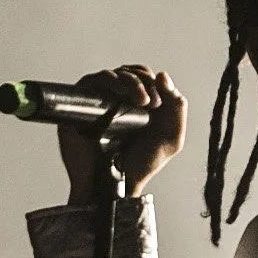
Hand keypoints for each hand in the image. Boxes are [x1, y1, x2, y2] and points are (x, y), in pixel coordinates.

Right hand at [59, 65, 184, 203]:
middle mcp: (116, 99)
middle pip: (128, 73)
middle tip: (151, 103)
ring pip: (111, 75)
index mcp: (137, 103)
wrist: (118, 184)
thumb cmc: (142, 165)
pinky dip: (107, 81)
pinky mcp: (81, 106)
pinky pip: (91, 82)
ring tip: (142, 101)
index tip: (158, 102)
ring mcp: (97, 102)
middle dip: (142, 81)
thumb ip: (177, 107)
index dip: (152, 82)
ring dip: (129, 81)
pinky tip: (120, 95)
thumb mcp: (171, 137)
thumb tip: (162, 75)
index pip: (143, 76)